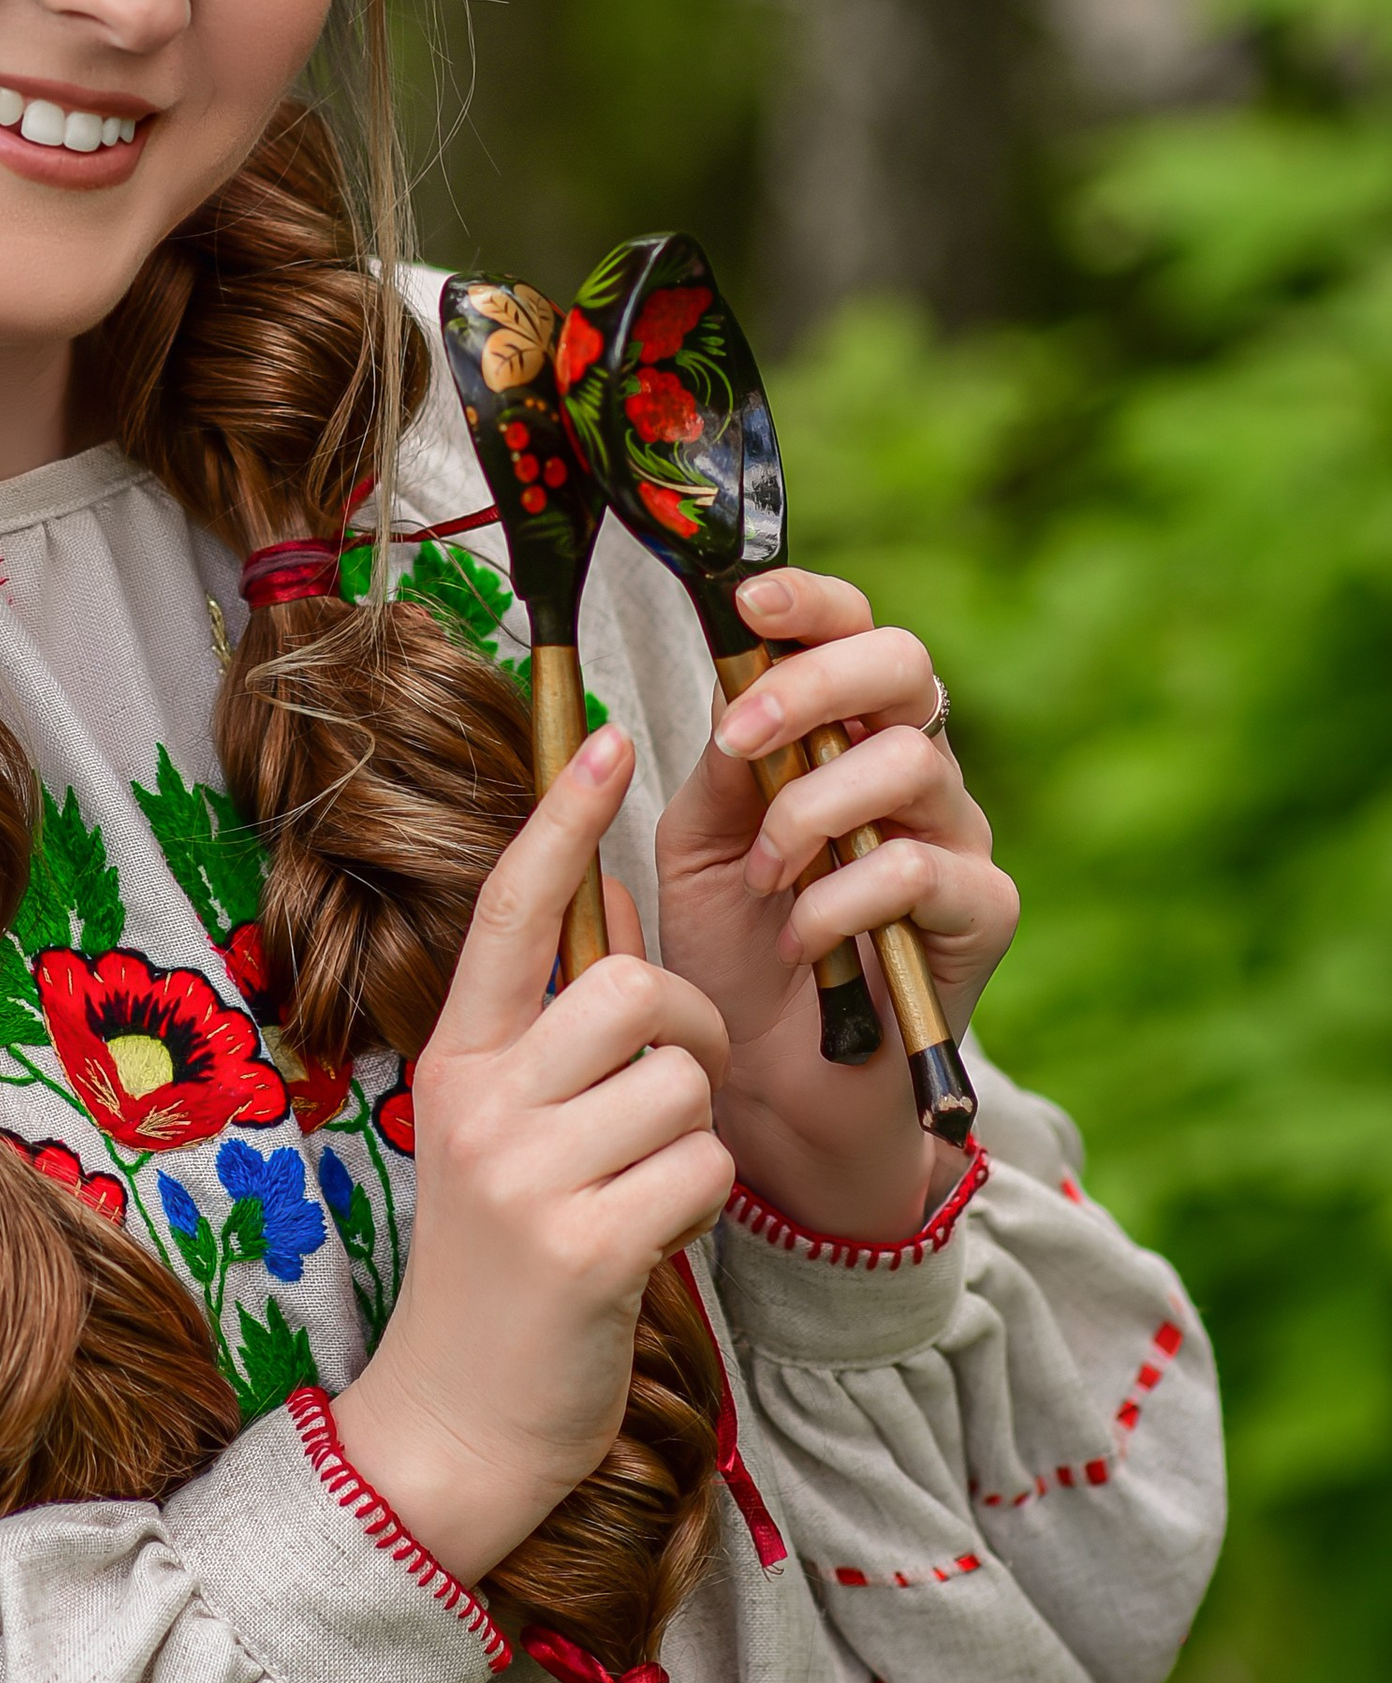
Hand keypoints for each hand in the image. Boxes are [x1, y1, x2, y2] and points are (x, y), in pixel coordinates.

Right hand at [330, 725, 735, 1588]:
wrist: (457, 1424)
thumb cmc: (502, 1268)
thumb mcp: (500, 1136)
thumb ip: (546, 1044)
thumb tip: (617, 935)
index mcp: (456, 1058)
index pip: (508, 913)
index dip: (561, 822)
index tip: (607, 737)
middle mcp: (478, 1100)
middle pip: (631, 987)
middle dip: (690, 1029)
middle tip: (675, 1093)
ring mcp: (526, 1173)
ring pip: (684, 1080)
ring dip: (697, 1133)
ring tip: (646, 1187)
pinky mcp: (585, 1244)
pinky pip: (705, 1168)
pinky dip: (705, 1204)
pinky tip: (652, 1243)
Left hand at [654, 565, 1018, 1240]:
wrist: (769, 1084)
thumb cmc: (733, 952)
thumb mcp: (702, 843)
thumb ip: (724, 764)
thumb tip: (734, 683)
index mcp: (844, 736)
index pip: (854, 630)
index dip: (813, 601)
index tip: (747, 599)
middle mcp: (913, 771)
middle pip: (905, 665)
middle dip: (814, 685)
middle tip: (742, 738)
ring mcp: (957, 837)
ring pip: (909, 761)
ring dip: (811, 812)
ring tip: (763, 877)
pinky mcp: (981, 913)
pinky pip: (918, 869)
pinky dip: (839, 900)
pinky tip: (798, 941)